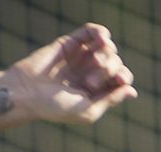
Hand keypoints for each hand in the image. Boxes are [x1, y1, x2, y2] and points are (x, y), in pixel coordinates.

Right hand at [5, 23, 136, 124]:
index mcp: (97, 90)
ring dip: (107, 51)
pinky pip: (90, 32)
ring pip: (107, 47)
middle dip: (110, 68)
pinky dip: (100, 32)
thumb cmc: (55, 107)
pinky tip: (102, 38)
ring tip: (95, 61)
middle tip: (89, 80)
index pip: (122, 78)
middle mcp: (91, 72)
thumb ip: (111, 100)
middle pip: (116, 62)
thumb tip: (133, 91)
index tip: (118, 80)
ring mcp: (81, 57)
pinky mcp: (70, 43)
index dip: (124, 77)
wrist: (27, 92)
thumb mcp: (88, 111)